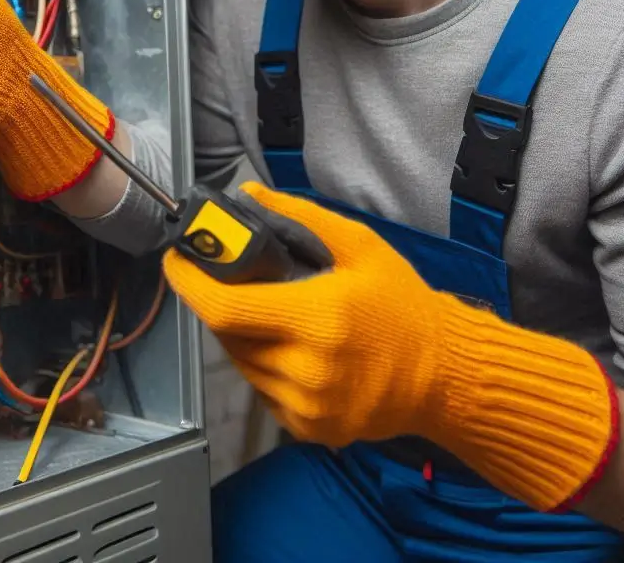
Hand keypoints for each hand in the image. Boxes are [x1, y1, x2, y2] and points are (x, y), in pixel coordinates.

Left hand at [164, 182, 617, 511]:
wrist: (447, 373)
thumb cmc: (404, 303)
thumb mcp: (359, 245)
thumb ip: (299, 217)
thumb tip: (248, 194)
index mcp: (315, 320)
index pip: (224, 309)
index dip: (190, 285)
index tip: (175, 260)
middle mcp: (305, 370)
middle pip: (227, 336)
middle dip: (218, 303)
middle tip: (229, 279)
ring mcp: (307, 408)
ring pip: (242, 365)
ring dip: (240, 335)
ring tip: (264, 310)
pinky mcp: (311, 430)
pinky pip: (264, 392)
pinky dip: (263, 365)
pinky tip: (288, 346)